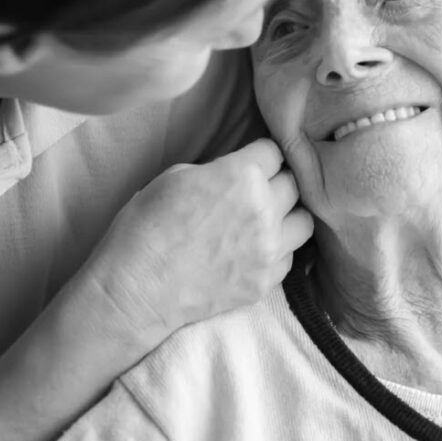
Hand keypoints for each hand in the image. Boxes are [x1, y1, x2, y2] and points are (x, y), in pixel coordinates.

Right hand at [81, 138, 313, 342]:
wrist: (137, 288)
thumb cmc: (146, 226)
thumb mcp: (176, 176)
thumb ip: (218, 169)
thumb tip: (236, 171)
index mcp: (243, 175)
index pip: (275, 151)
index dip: (261, 155)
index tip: (253, 161)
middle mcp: (265, 209)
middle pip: (294, 183)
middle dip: (277, 182)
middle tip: (256, 190)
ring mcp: (270, 249)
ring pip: (304, 221)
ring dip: (288, 216)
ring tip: (266, 220)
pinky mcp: (266, 280)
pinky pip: (290, 257)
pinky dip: (278, 250)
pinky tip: (255, 250)